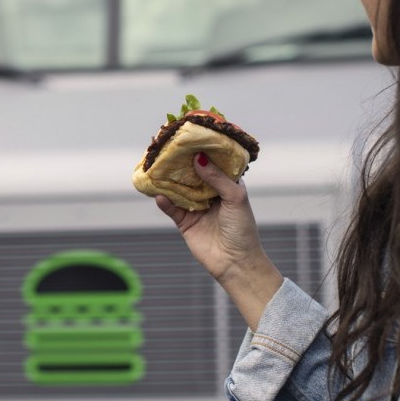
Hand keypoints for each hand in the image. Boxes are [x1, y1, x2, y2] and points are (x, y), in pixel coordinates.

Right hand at [155, 153, 282, 329]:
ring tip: (157, 167)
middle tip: (168, 149)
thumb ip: (217, 178)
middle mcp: (210, 193)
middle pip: (192, 174)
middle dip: (181, 163)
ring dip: (168, 179)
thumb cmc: (242, 230)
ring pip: (179, 188)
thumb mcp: (235, 199)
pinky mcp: (185, 222)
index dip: (203, 151)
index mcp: (226, 185)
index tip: (191, 137)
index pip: (213, 163)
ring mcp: (196, 207)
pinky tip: (159, 194)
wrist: (236, 263)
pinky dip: (164, 201)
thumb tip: (198, 158)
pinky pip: (172, 208)